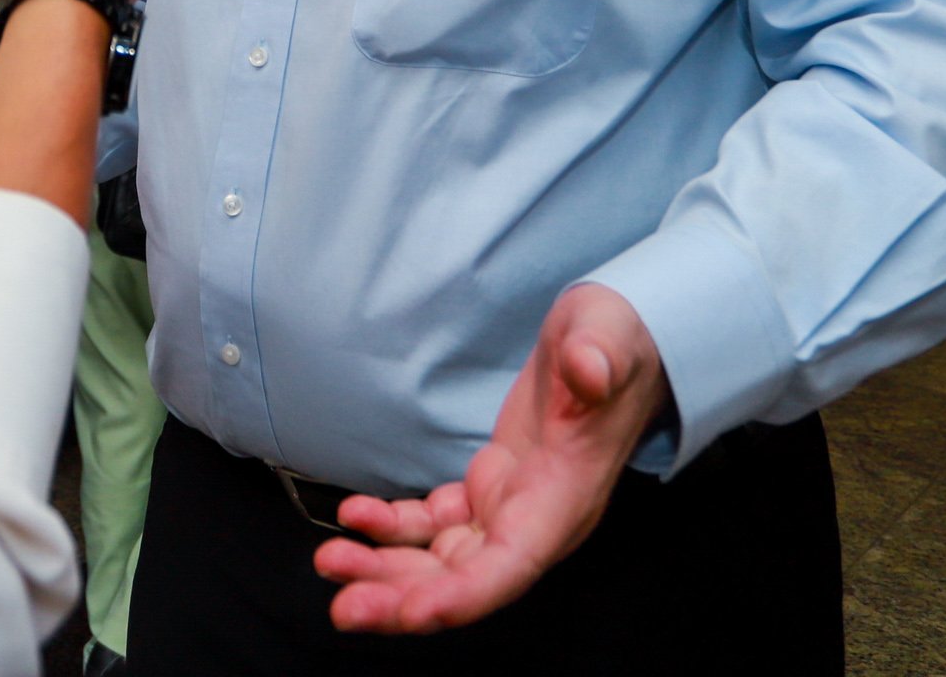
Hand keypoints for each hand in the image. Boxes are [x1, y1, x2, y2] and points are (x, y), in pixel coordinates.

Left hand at [314, 284, 668, 634]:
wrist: (611, 342)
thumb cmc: (614, 341)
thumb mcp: (606, 334)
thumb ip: (599, 355)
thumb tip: (590, 370)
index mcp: (565, 497)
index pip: (513, 564)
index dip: (462, 595)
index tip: (412, 611)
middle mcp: (536, 518)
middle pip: (467, 580)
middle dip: (404, 599)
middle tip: (343, 606)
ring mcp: (510, 507)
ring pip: (443, 562)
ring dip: (387, 570)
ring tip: (331, 563)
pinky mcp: (489, 489)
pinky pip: (435, 526)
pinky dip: (394, 529)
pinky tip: (357, 516)